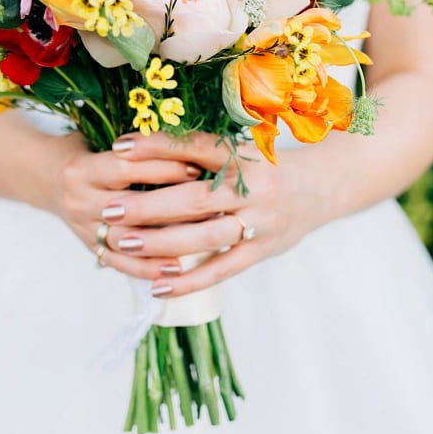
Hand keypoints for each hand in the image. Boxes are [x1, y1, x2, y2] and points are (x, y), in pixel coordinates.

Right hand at [45, 132, 202, 279]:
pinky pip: (120, 263)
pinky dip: (147, 268)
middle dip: (172, 204)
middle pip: (130, 206)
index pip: (126, 167)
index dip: (162, 166)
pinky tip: (175, 270)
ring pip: (127, 239)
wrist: (41, 176)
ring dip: (165, 241)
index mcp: (81, 168)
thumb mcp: (98, 137)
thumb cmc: (82, 149)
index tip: (198, 164)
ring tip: (203, 241)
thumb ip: (134, 144)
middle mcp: (79, 200)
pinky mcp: (89, 247)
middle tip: (210, 203)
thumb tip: (188, 139)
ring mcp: (84, 228)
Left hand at [98, 132, 324, 297]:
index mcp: (245, 156)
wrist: (323, 187)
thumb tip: (139, 150)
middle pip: (194, 199)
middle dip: (147, 206)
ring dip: (161, 243)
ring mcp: (260, 222)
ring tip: (124, 243)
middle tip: (108, 210)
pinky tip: (156, 286)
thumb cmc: (268, 167)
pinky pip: (222, 270)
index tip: (119, 148)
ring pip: (205, 237)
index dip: (157, 146)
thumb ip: (202, 153)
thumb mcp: (241, 150)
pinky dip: (188, 281)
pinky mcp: (263, 250)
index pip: (196, 148)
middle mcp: (254, 189)